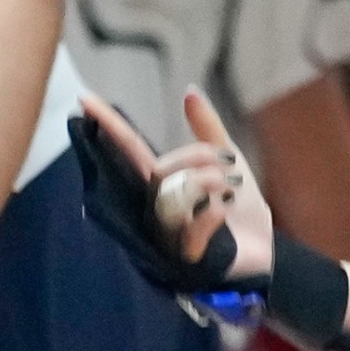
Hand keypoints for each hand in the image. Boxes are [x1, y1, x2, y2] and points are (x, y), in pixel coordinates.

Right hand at [74, 90, 274, 292]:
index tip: (84, 99)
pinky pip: (191, 227)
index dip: (109, 125)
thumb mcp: (229, 161)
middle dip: (197, 159)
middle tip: (227, 167)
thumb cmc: (239, 208)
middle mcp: (155, 207)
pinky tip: (227, 211)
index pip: (130, 149)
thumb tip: (189, 92)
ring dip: (206, 185)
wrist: (265, 249)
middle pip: (160, 171)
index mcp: (163, 181)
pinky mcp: (185, 258)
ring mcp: (167, 235)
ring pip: (171, 199)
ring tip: (229, 188)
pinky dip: (216, 212)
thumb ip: (208, 130)